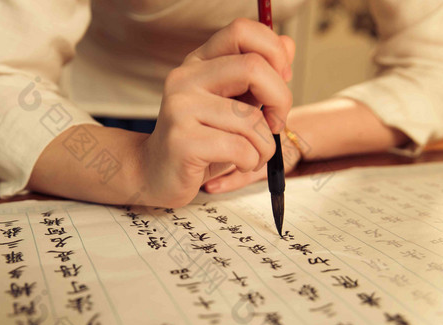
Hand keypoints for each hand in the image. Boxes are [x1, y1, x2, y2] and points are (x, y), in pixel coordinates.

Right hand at [139, 17, 293, 206]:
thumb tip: (287, 44)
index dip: (273, 52)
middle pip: (253, 67)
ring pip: (252, 118)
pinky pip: (241, 148)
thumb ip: (258, 76)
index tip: (281, 80)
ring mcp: (180, 109)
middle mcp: (185, 79)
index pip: (241, 31)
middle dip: (281, 99)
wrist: (155, 174)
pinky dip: (252, 162)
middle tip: (277, 123)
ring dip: (266, 145)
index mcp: (198, 63)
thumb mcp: (233, 104)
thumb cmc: (201, 141)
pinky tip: (240, 165)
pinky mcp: (182, 141)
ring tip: (254, 155)